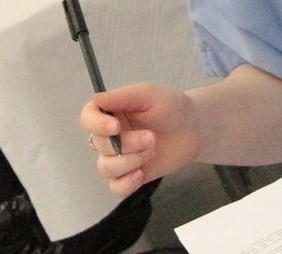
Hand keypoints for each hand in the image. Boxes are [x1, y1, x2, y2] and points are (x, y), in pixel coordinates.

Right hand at [79, 83, 202, 197]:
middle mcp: (110, 136)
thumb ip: (122, 96)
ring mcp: (120, 157)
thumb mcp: (149, 94)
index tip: (116, 126)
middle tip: (151, 138)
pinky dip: (126, 184)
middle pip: (100, 145)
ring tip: (152, 151)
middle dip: (126, 144)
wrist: (193, 129)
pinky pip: (116, 187)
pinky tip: (141, 174)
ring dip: (129, 162)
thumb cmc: (171, 107)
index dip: (96, 124)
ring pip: (105, 168)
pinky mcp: (131, 175)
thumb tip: (96, 98)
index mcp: (110, 113)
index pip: (87, 119)